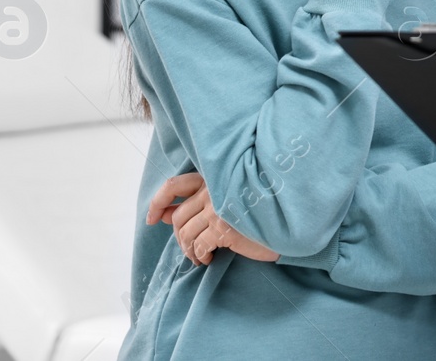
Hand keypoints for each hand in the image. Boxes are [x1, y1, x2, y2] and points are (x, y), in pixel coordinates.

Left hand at [147, 172, 279, 264]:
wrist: (284, 222)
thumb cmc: (255, 212)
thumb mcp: (224, 202)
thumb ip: (195, 204)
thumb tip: (159, 215)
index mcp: (213, 177)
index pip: (173, 185)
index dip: (157, 202)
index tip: (151, 219)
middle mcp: (213, 189)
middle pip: (177, 217)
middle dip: (179, 237)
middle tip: (190, 248)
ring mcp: (218, 207)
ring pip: (185, 234)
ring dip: (189, 251)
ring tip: (200, 257)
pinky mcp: (224, 227)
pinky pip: (198, 247)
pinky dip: (200, 257)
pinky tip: (210, 259)